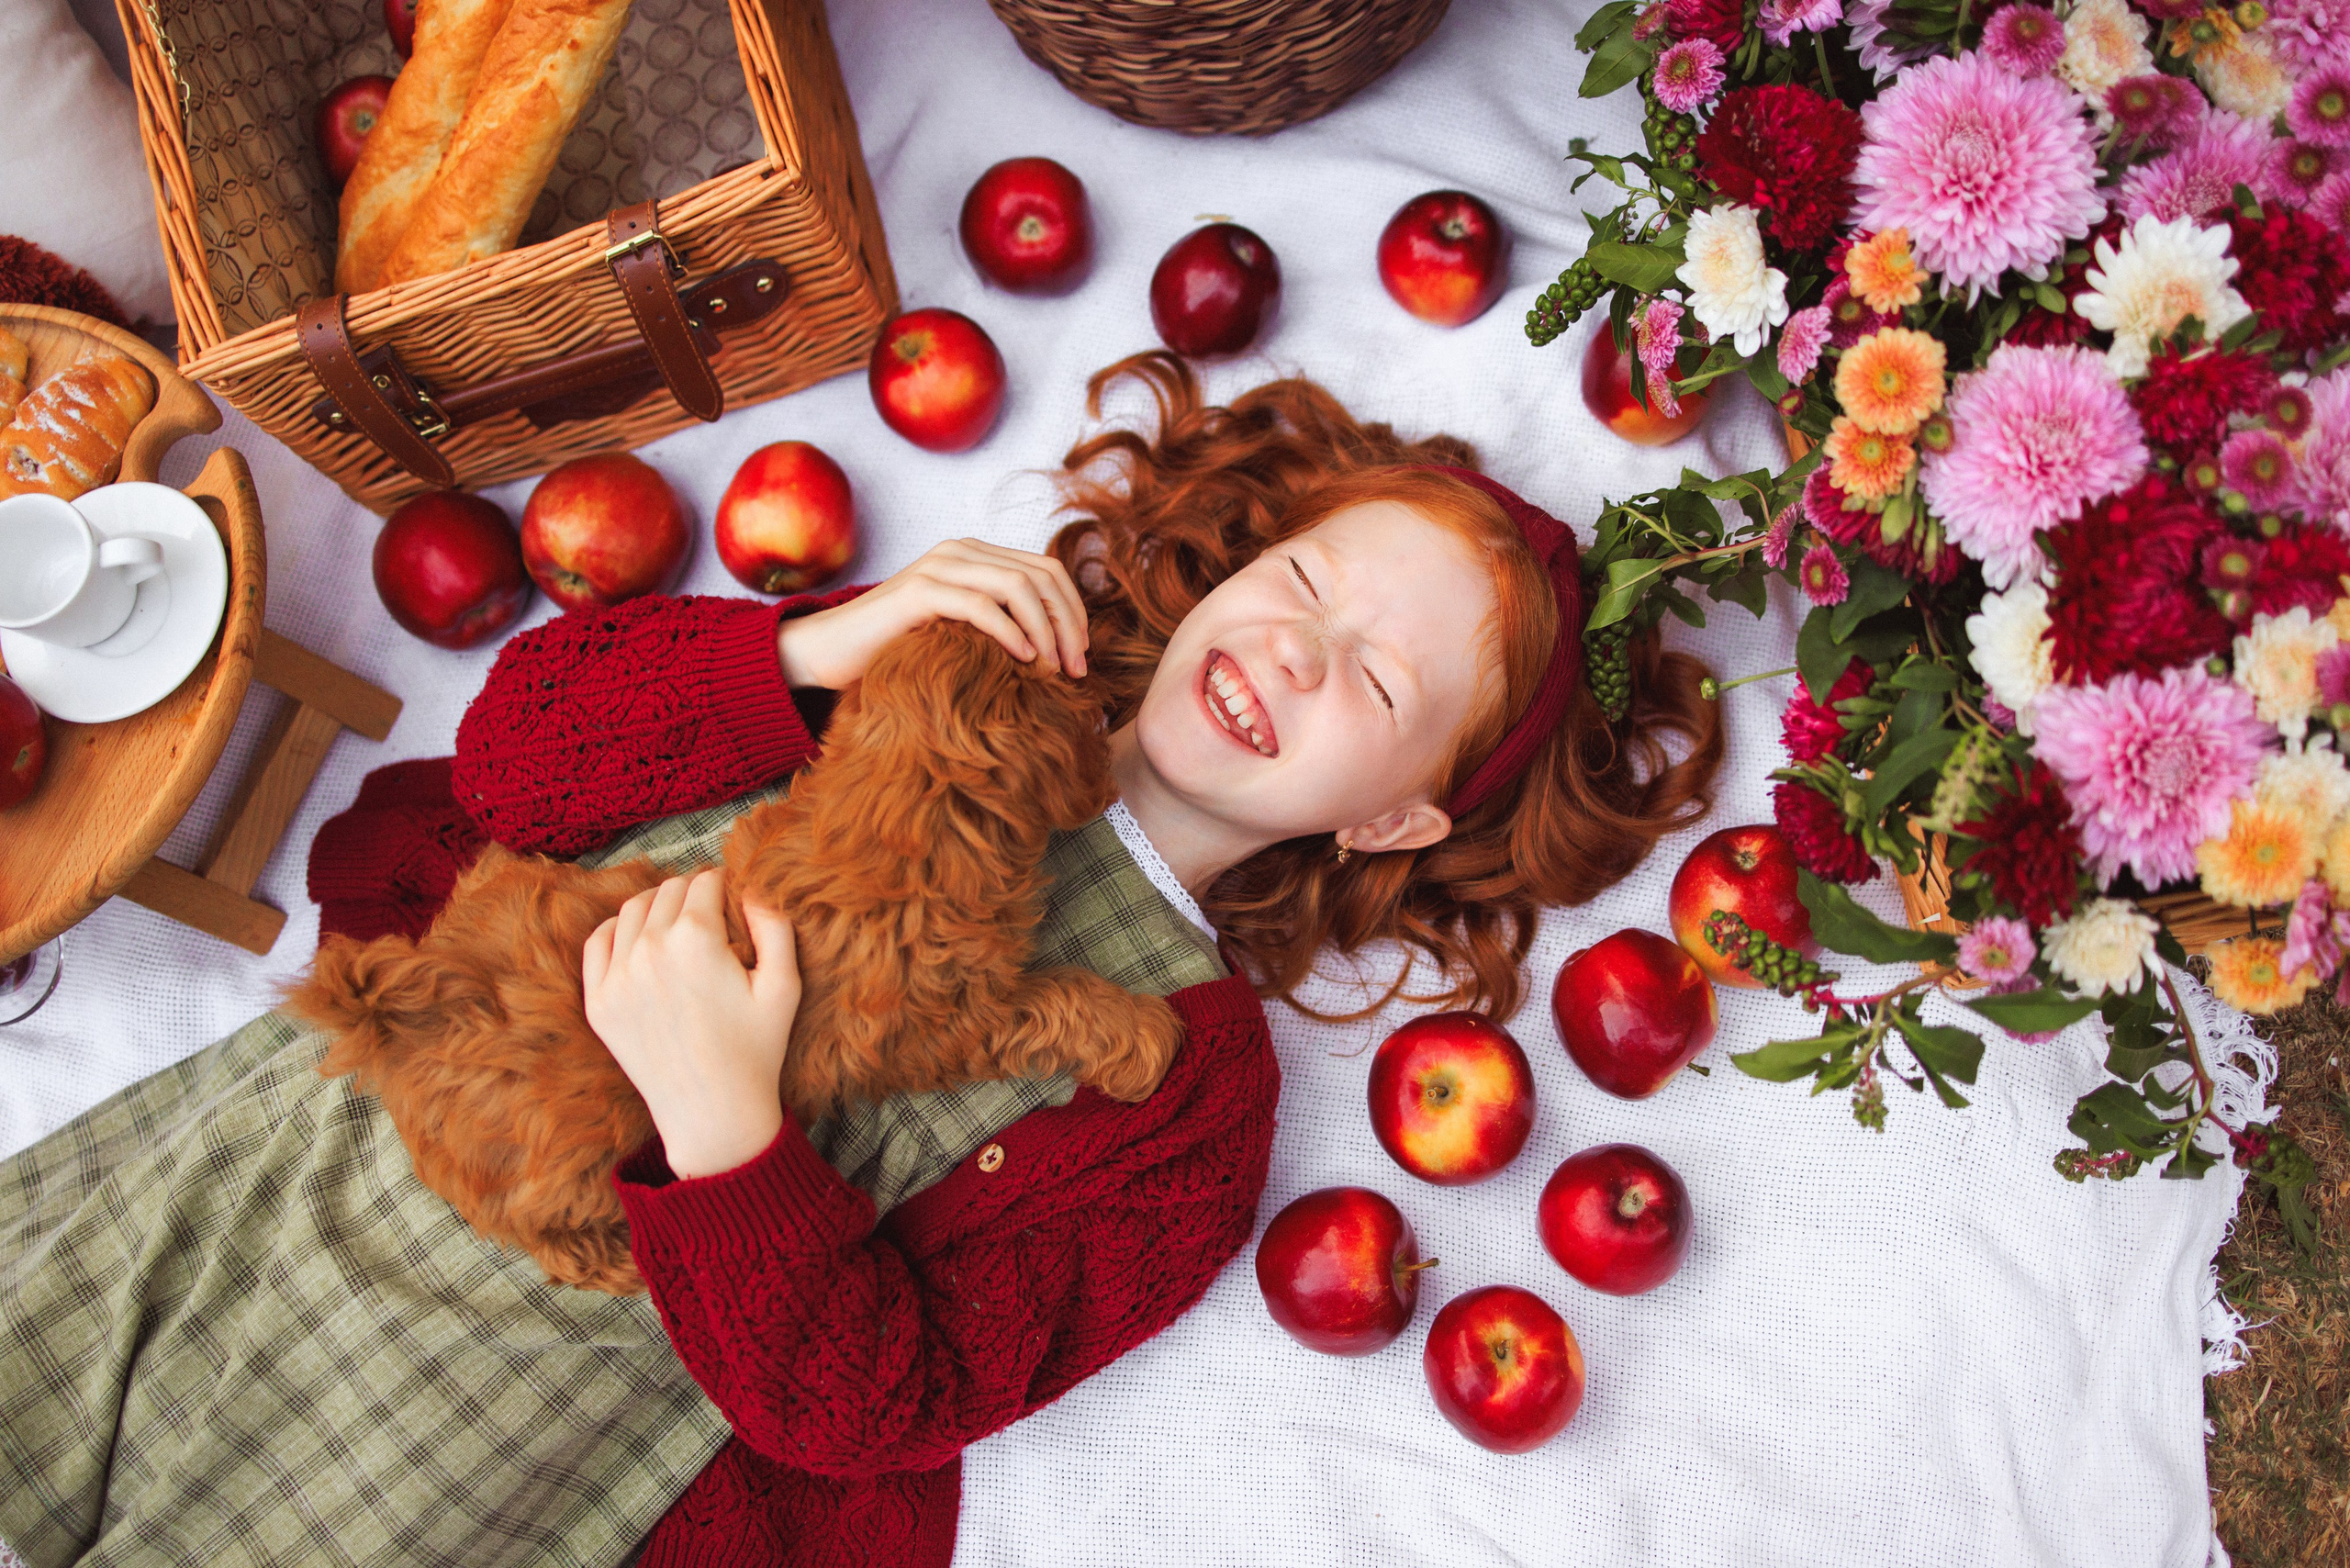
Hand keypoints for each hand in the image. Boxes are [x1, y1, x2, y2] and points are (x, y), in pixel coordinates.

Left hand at [582, 870, 801, 1178]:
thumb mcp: (785, 985)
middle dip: (694, 894)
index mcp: (697, 939)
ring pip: (632, 909)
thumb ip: (775, 925)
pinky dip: (617, 930)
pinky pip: (598, 942)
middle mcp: (649, 949)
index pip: (705, 881)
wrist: (713, 1114)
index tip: (734, 902)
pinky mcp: (599, 1002)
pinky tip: (639, 941)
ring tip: (679, 926)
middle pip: (669, 890)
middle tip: (712, 916)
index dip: (725, 885)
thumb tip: (754, 887)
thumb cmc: (756, 1051)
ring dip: (657, 907)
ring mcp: (617, 976)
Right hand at [775, 537, 1088, 688]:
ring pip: (1018, 586)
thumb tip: (1053, 652)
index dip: (1073, 612)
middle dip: (1068, 623)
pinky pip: (981, 605)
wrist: (826, 651)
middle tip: (1077, 669)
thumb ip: (996, 626)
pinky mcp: (919, 592)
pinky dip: (1011, 632)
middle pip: (1041, 576)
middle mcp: (960, 552)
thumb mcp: (957, 633)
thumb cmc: (894, 651)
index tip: (1081, 656)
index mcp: (975, 557)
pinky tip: (1022, 660)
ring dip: (1046, 630)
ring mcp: (939, 568)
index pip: (1046, 571)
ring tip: (1052, 669)